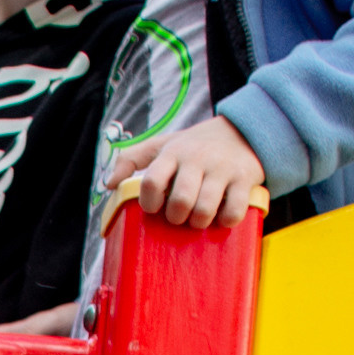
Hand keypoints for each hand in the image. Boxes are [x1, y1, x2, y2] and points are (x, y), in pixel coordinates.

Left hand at [113, 117, 264, 231]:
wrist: (243, 131)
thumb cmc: (195, 146)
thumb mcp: (163, 145)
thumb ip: (132, 159)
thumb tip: (108, 185)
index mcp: (173, 153)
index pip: (151, 181)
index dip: (149, 202)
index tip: (154, 207)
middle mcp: (197, 159)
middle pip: (180, 201)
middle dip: (176, 217)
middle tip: (179, 215)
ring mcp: (222, 169)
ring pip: (204, 210)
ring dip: (199, 223)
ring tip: (198, 218)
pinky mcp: (245, 179)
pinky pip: (233, 211)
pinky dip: (226, 221)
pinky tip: (221, 216)